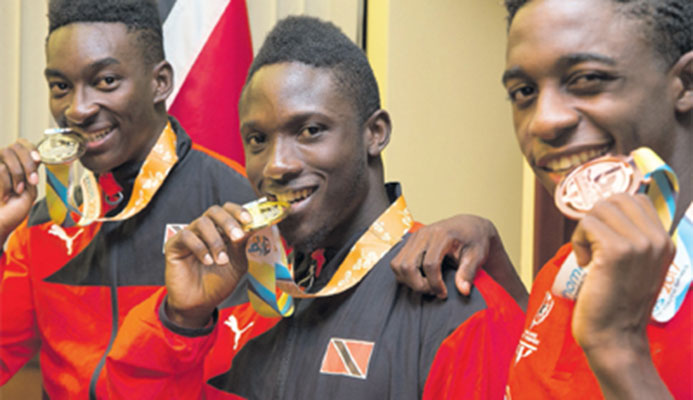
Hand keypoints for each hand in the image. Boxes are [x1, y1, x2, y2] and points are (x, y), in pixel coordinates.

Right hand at [0, 139, 40, 242]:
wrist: (0, 223)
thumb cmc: (15, 209)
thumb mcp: (30, 190)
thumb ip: (32, 172)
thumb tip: (36, 157)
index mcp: (18, 164)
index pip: (23, 144)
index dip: (31, 148)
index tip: (38, 159)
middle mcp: (5, 161)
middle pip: (16, 145)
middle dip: (28, 163)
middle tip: (32, 181)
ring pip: (7, 152)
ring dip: (18, 174)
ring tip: (18, 191)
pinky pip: (1, 168)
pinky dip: (6, 183)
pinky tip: (5, 195)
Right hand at [164, 203, 253, 328]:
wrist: (200, 304)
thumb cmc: (218, 283)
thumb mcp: (237, 264)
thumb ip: (241, 245)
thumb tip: (251, 226)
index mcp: (221, 231)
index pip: (228, 210)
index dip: (239, 211)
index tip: (249, 220)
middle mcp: (206, 230)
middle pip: (215, 211)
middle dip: (229, 222)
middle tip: (237, 237)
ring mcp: (190, 235)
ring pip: (202, 223)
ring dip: (215, 241)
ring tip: (221, 261)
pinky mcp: (175, 245)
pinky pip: (186, 235)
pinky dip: (200, 248)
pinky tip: (207, 261)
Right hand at [392, 214, 526, 307]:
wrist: (468, 226)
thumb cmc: (474, 240)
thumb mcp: (477, 256)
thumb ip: (468, 273)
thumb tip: (463, 290)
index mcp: (441, 235)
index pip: (430, 264)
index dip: (435, 283)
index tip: (444, 293)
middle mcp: (423, 234)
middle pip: (407, 266)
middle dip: (418, 285)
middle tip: (433, 291)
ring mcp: (414, 237)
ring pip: (397, 265)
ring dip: (409, 281)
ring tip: (427, 285)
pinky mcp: (409, 242)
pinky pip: (397, 262)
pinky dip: (405, 275)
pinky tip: (421, 278)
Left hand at [571, 193, 674, 397]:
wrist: (615, 338)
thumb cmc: (616, 305)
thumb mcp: (635, 268)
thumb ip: (631, 242)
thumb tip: (607, 213)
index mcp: (665, 242)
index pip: (635, 199)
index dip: (610, 212)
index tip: (599, 237)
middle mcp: (658, 240)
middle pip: (616, 198)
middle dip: (596, 218)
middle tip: (592, 247)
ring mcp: (640, 244)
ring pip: (600, 208)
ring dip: (585, 230)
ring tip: (589, 257)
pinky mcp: (617, 251)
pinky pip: (587, 223)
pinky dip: (578, 241)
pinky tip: (584, 263)